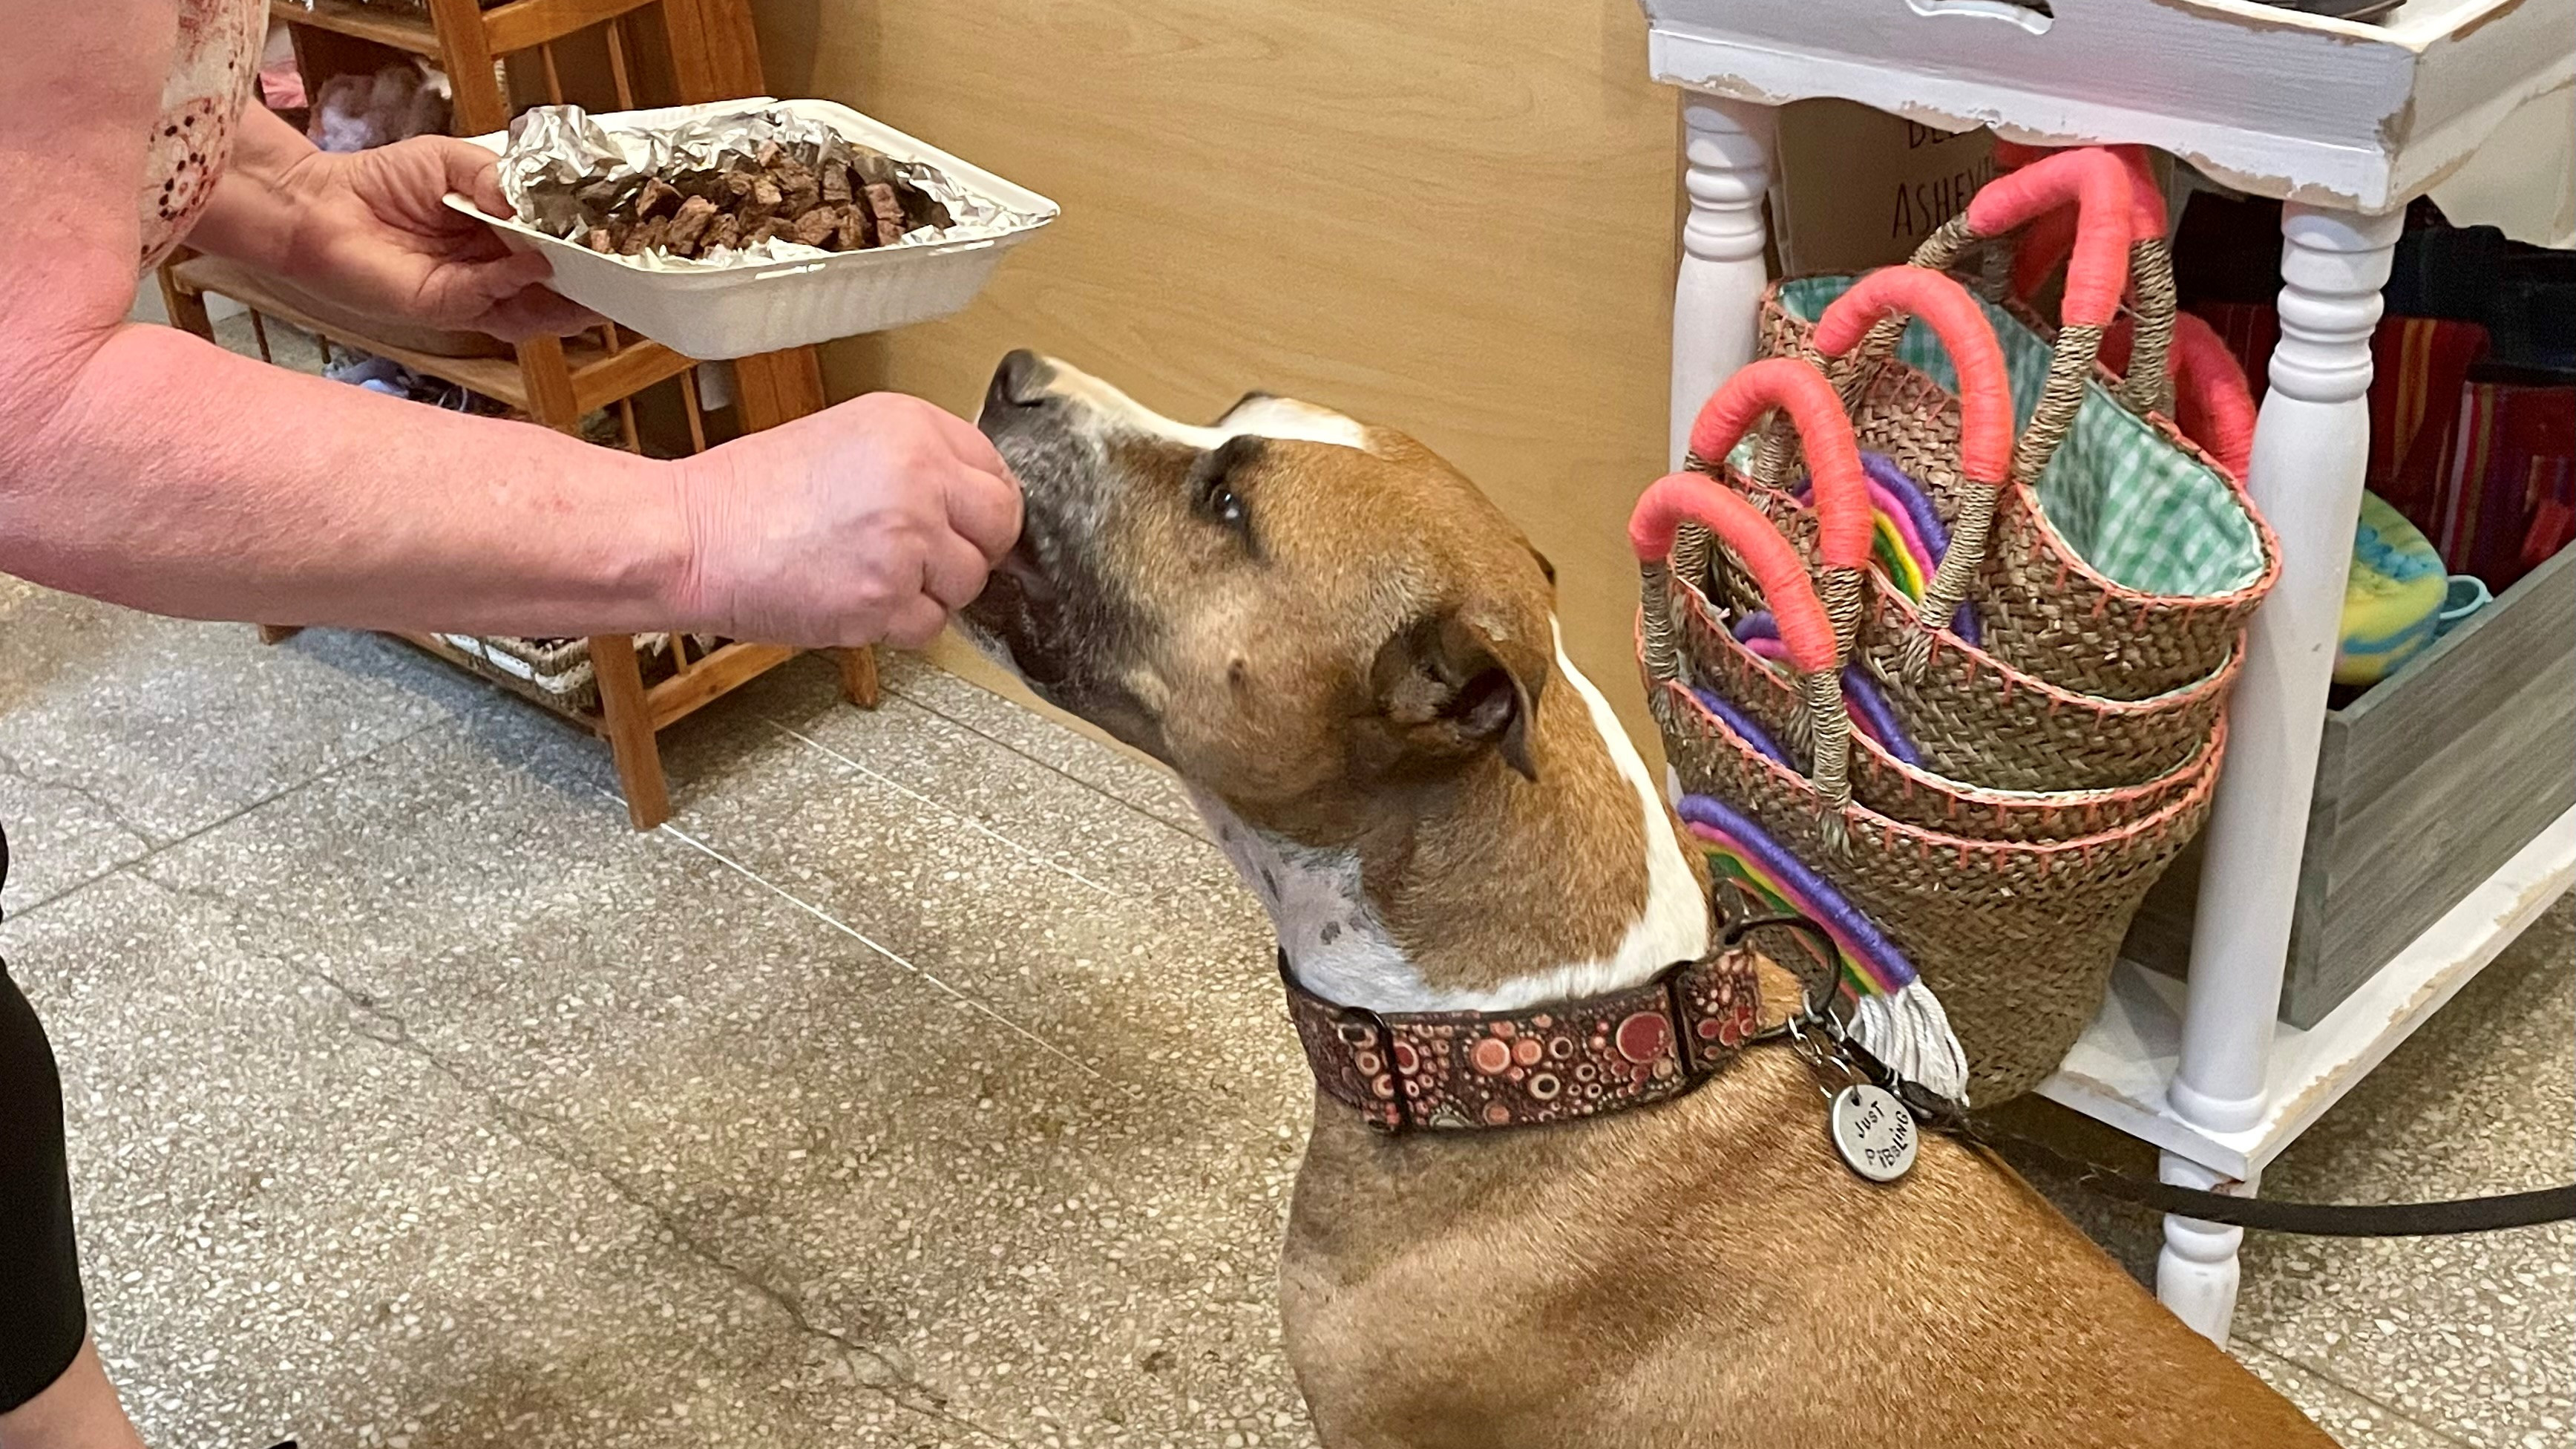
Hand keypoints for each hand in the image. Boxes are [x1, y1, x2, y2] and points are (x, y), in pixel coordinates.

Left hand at [277, 136, 593, 340]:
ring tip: (599, 279)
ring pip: (537, 309)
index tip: (623, 238)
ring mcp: (475, 296)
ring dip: (568, 297)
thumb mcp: (450, 160)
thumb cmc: (381, 180)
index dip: (589, 247)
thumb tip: (533, 207)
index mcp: (503, 237)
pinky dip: (515, 283)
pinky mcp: (447, 308)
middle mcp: (496, 272)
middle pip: (559, 288)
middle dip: (594, 282)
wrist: (319, 207)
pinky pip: (492, 299)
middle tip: (630, 269)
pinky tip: (534, 263)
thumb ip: (495, 178)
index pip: (558, 249)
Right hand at [672, 393, 1022, 648]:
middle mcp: (919, 477)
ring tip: (871, 572)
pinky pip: (931, 625)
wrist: (691, 536)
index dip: (979, 505)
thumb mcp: (844, 439)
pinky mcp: (887, 597)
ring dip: (931, 589)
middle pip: (1001, 527)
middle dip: (971, 548)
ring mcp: (907, 540)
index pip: (996, 471)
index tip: (961, 521)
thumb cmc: (750, 494)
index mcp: (910, 426)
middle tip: (925, 556)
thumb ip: (914, 461)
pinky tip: (856, 598)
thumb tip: (968, 499)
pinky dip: (899, 623)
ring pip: (969, 581)